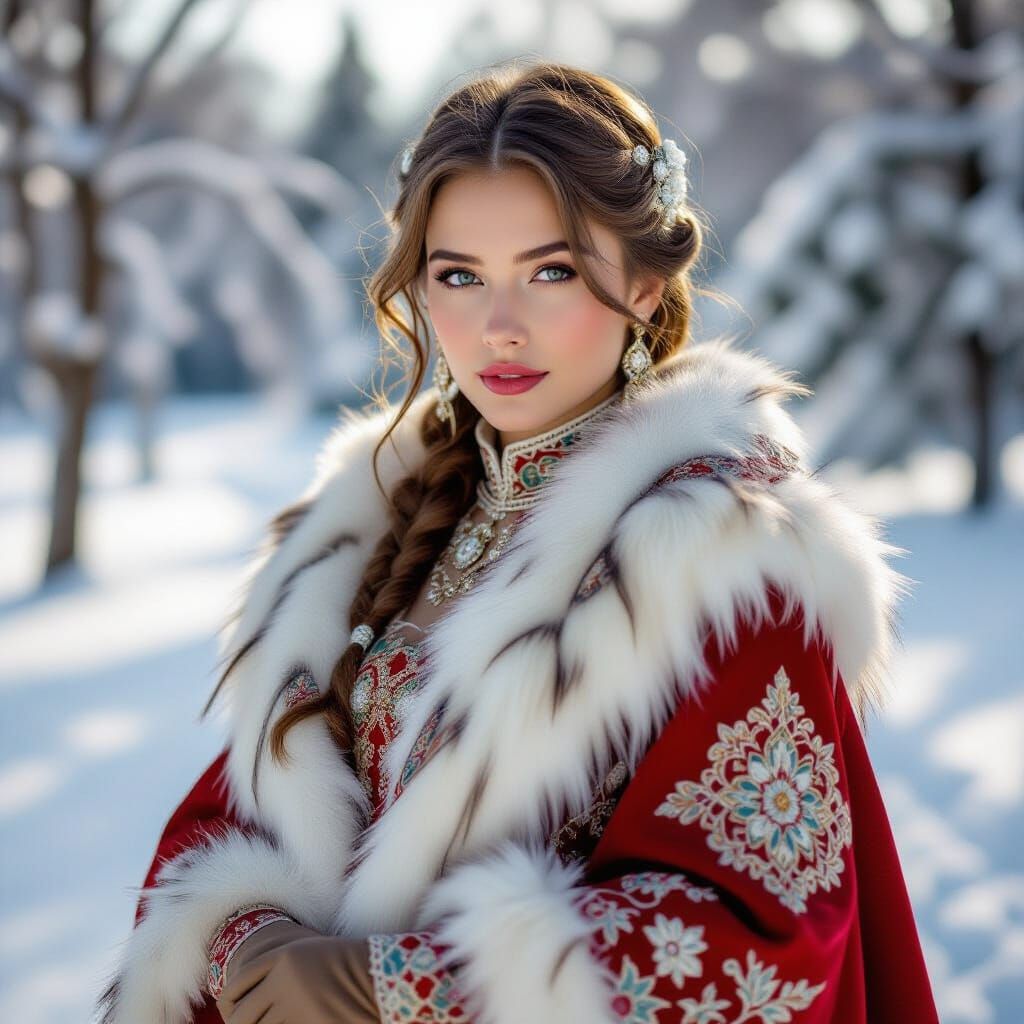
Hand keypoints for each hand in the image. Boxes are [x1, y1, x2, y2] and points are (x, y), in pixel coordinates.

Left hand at [216, 923, 377, 1023]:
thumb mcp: (308, 955)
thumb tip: (238, 1000)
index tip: (230, 1010)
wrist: (379, 976)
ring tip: (269, 1023)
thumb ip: (277, 969)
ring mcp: (295, 1006)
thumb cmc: (343, 965)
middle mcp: (284, 980)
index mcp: (283, 957)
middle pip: (240, 1014)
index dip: (227, 1001)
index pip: (237, 983)